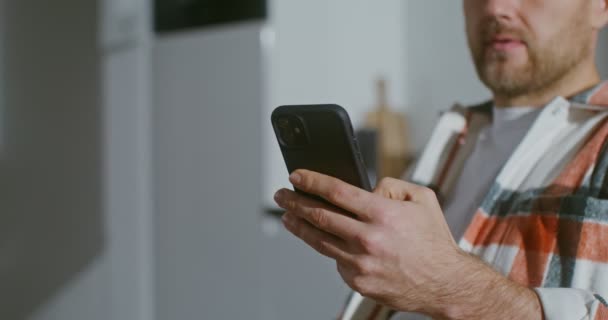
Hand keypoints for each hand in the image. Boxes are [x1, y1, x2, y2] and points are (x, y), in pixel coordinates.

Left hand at [273, 169, 463, 315]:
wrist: (445, 283)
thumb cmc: (434, 242)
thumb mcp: (422, 199)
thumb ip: (392, 185)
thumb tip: (367, 188)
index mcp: (383, 214)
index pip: (336, 191)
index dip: (312, 181)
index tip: (296, 176)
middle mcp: (369, 239)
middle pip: (319, 216)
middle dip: (294, 202)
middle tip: (282, 195)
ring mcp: (361, 263)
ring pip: (319, 240)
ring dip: (299, 226)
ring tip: (288, 216)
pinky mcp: (358, 281)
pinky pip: (336, 261)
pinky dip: (329, 248)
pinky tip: (324, 240)